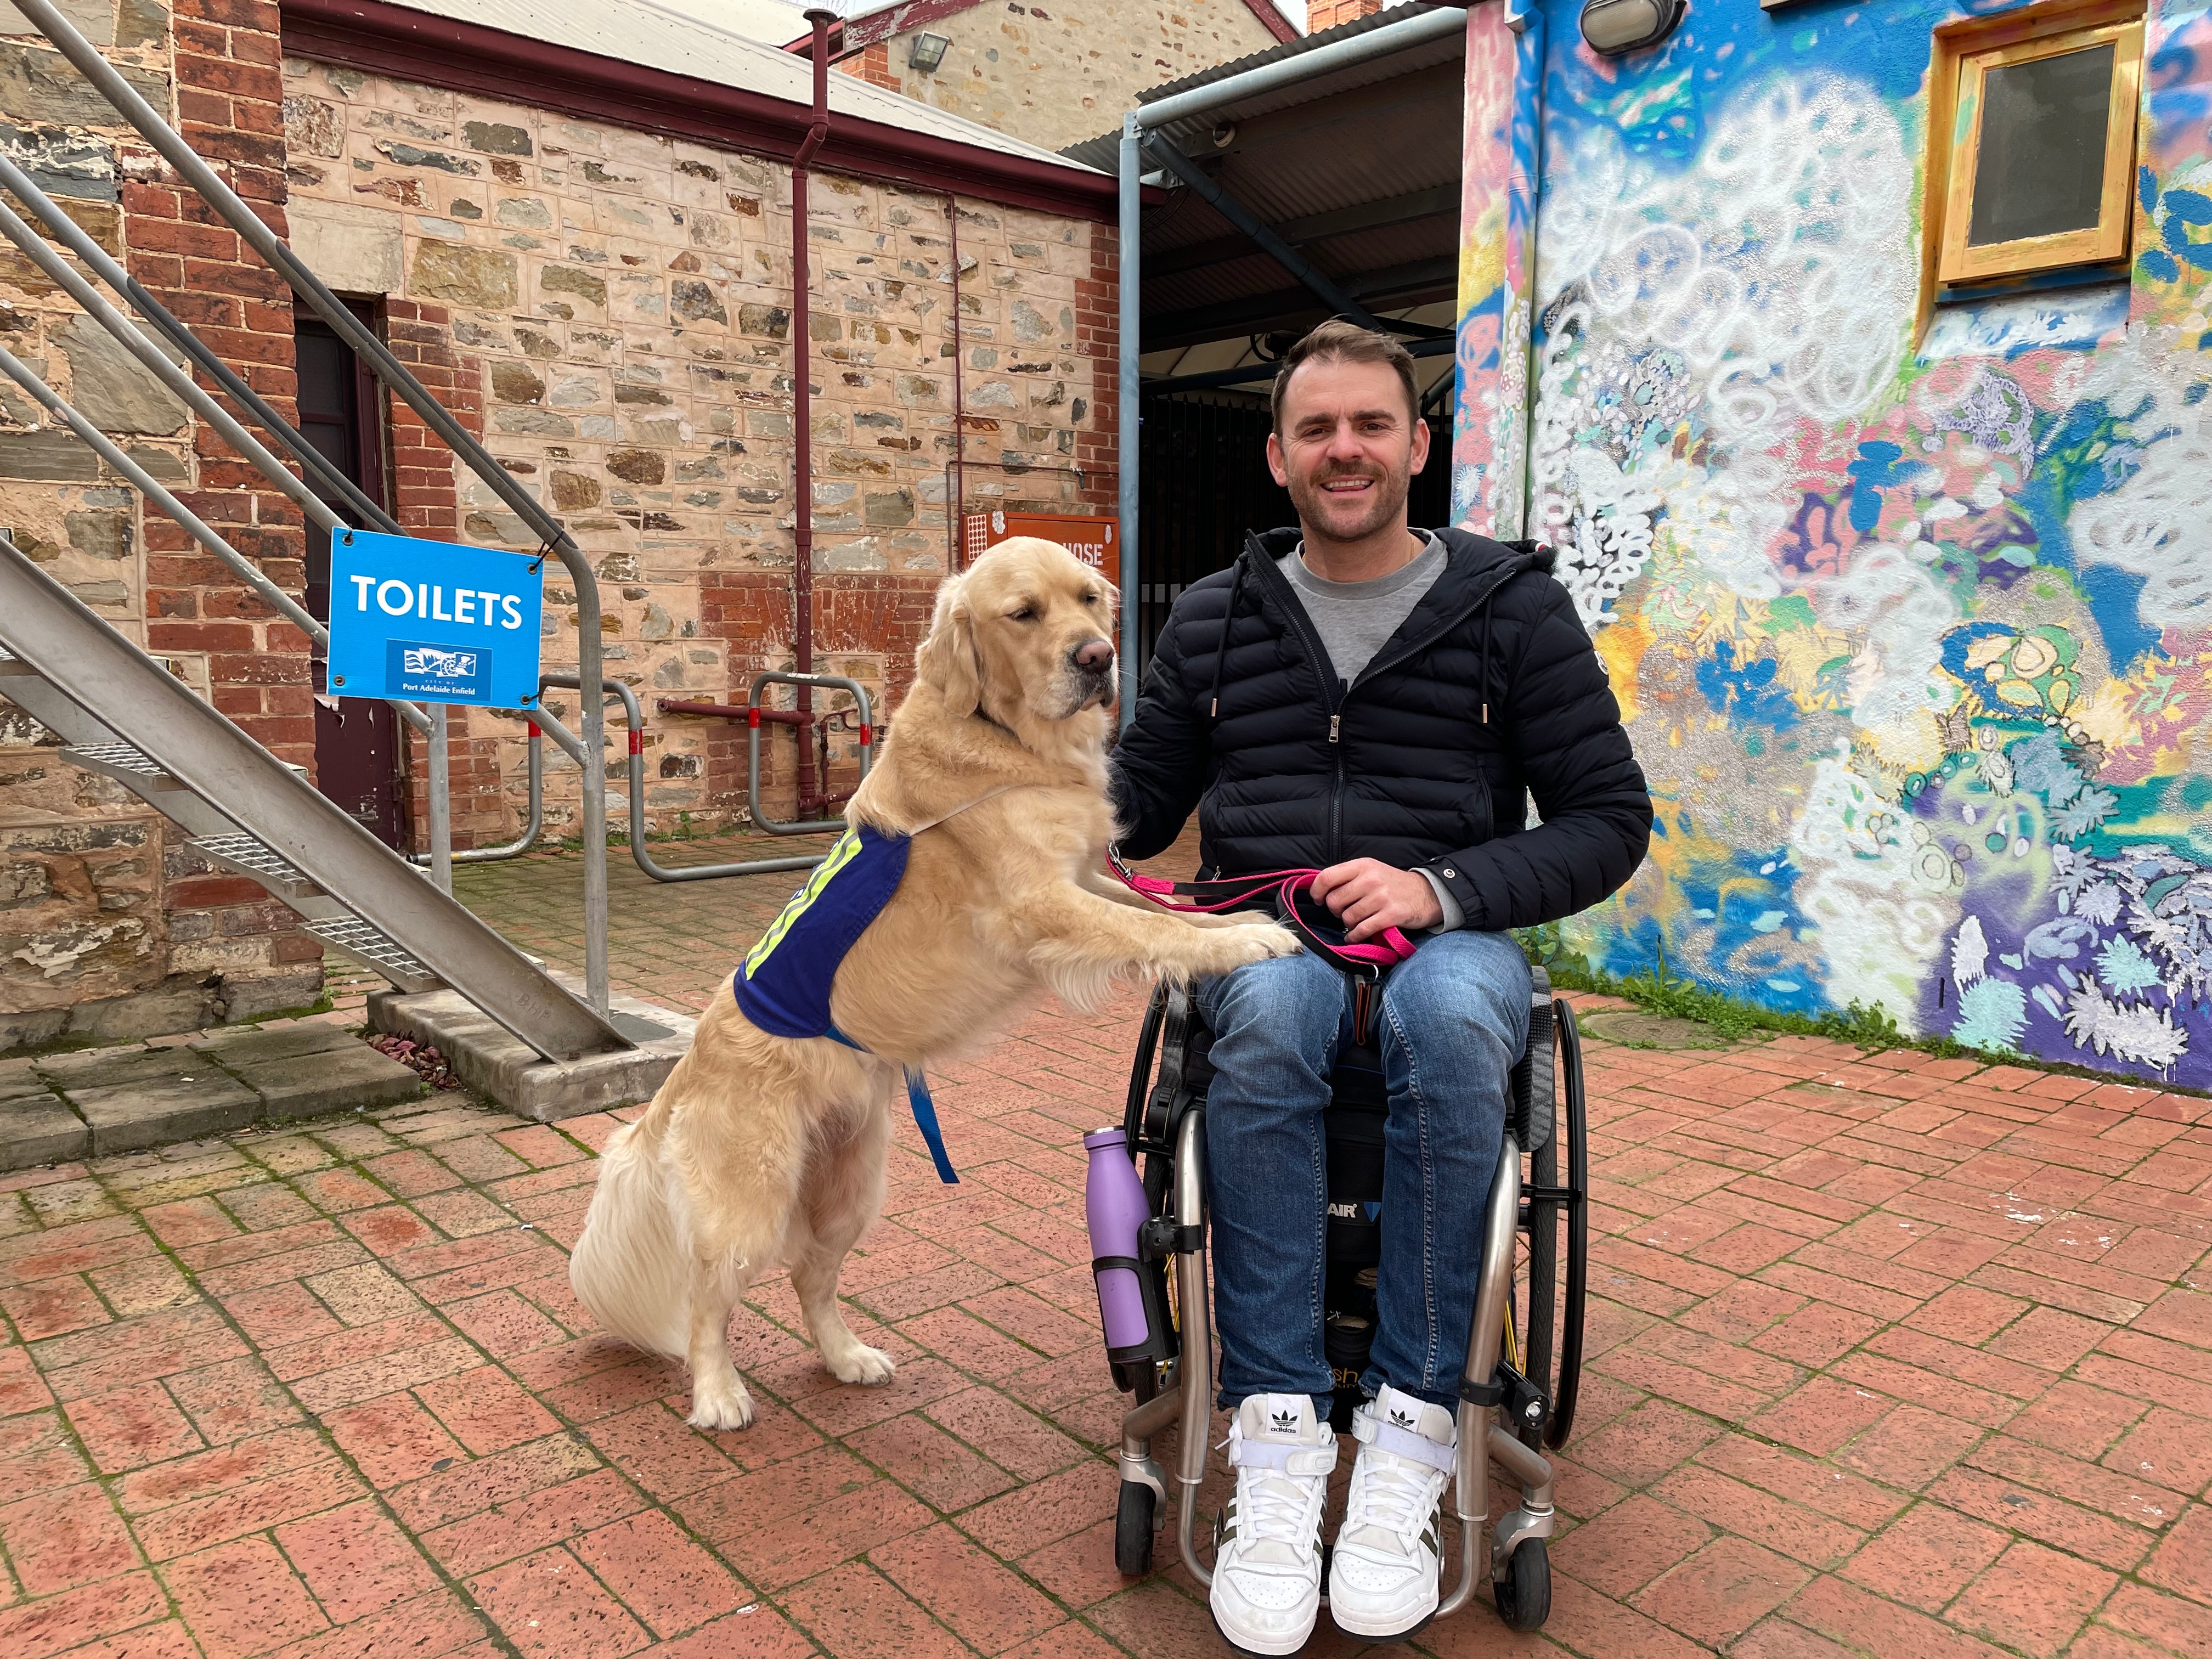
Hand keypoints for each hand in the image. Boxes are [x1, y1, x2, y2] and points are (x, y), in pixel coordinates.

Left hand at [1308, 858, 1439, 943]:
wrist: (1427, 893)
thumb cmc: (1393, 884)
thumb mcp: (1371, 870)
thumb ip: (1348, 877)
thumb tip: (1320, 890)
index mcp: (1363, 865)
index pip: (1327, 877)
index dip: (1317, 891)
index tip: (1319, 899)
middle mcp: (1371, 879)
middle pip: (1334, 901)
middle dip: (1335, 911)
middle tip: (1344, 912)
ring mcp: (1382, 897)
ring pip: (1347, 917)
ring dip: (1348, 924)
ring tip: (1356, 921)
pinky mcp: (1391, 915)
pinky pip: (1362, 929)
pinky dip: (1355, 936)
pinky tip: (1356, 935)